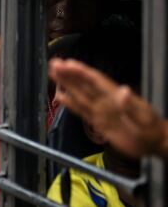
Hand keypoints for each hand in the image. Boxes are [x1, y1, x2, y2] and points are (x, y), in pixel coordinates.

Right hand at [50, 58, 167, 158]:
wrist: (153, 142)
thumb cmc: (151, 128)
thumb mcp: (144, 117)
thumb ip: (132, 106)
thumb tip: (123, 91)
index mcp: (116, 96)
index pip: (96, 81)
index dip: (82, 72)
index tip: (68, 63)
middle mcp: (105, 100)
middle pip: (84, 85)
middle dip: (69, 74)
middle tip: (54, 63)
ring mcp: (100, 111)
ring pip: (80, 95)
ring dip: (67, 84)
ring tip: (53, 73)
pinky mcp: (98, 122)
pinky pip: (81, 111)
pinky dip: (70, 104)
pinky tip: (60, 97)